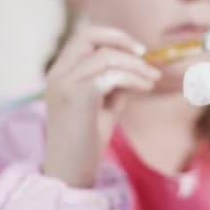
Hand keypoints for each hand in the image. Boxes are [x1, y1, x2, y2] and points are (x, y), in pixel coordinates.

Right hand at [43, 23, 160, 186]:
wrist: (70, 172)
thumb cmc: (86, 142)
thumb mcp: (103, 105)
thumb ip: (115, 83)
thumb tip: (138, 67)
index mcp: (59, 73)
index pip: (83, 37)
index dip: (112, 37)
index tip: (137, 50)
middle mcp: (57, 75)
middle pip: (88, 36)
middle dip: (121, 40)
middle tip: (145, 56)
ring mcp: (64, 85)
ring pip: (105, 56)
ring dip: (135, 65)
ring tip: (152, 79)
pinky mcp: (76, 98)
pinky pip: (110, 75)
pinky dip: (133, 77)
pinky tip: (145, 87)